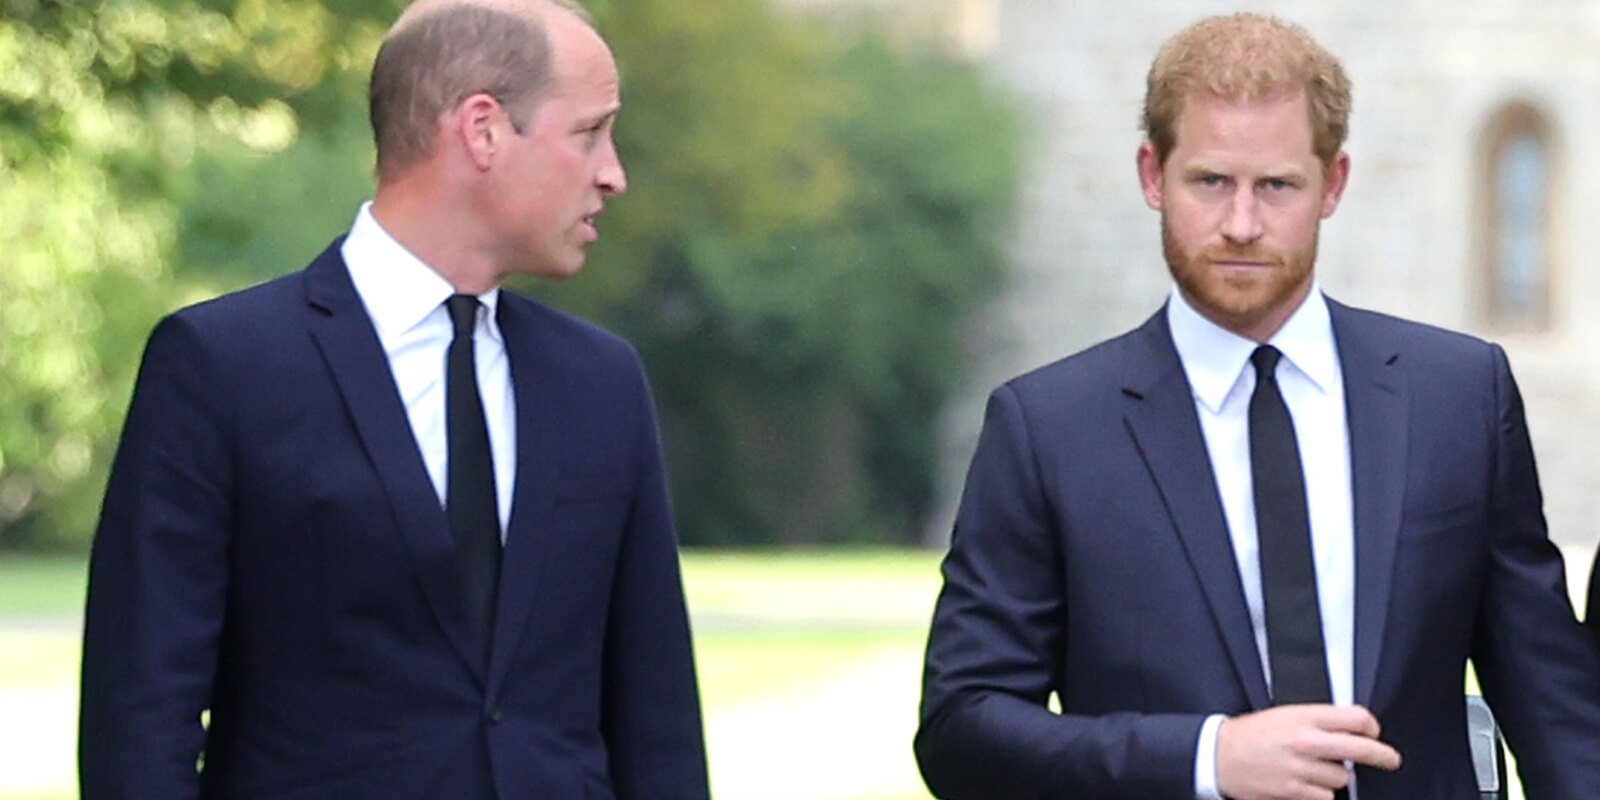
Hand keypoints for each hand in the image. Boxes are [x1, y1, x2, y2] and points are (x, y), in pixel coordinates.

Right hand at [1216, 704, 1401, 799]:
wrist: (1217, 756)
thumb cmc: (1250, 735)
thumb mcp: (1284, 715)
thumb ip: (1317, 720)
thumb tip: (1353, 730)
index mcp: (1303, 717)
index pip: (1356, 718)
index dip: (1371, 726)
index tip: (1373, 733)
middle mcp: (1306, 741)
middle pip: (1361, 749)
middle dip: (1382, 756)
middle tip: (1390, 759)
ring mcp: (1301, 769)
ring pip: (1342, 779)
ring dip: (1333, 777)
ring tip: (1311, 770)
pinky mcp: (1294, 793)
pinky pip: (1326, 798)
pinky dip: (1320, 794)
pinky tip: (1303, 785)